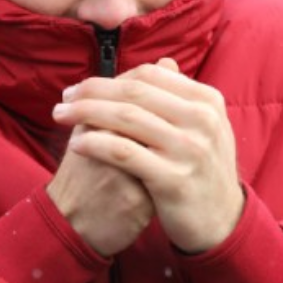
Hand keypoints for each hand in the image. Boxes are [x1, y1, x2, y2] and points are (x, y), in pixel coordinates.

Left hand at [54, 59, 245, 254]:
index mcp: (207, 100)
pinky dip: (96, 144)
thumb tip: (162, 62)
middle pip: (135, 91)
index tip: (82, 87)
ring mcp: (190, 149)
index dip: (111, 77)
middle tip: (64, 98)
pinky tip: (75, 144)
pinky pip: (124, 153)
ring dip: (85, 113)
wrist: (221, 221)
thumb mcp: (203, 126)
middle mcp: (201, 119)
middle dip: (92, 91)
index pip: (150, 75)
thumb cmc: (204, 169)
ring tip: (60, 116)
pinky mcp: (174, 179)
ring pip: (126, 118)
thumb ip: (180, 97)